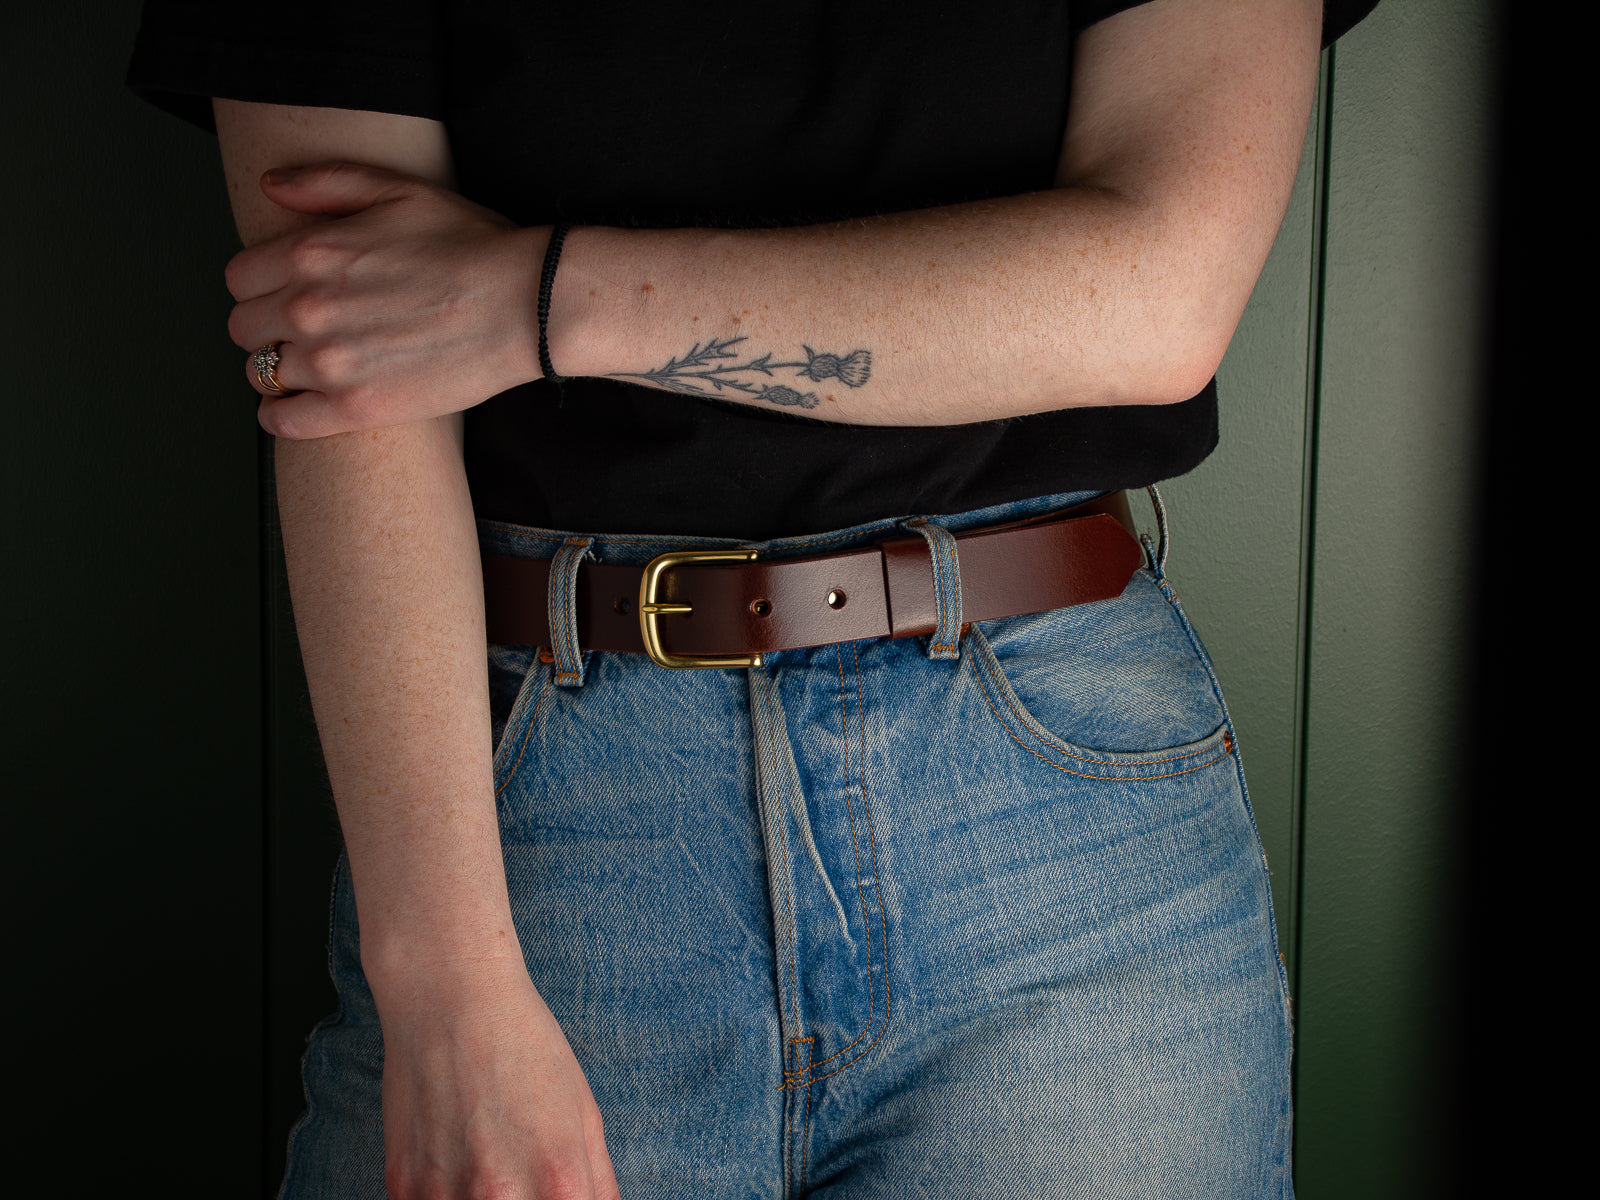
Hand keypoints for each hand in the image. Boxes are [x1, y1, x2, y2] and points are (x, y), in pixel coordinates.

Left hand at [226, 162, 545, 438]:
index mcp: (309, 253)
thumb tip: (271, 186)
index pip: (239, 277)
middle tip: (302, 329)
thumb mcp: (399, 190)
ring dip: (279, 370)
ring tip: (312, 366)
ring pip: (260, 374)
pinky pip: (284, 422)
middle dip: (267, 325)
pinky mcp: (356, 407)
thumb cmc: (472, 245)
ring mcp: (329, 362)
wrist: (524, 305)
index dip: (261, 284)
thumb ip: (326, 183)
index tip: (286, 291)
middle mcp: (307, 308)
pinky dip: (281, 416)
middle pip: (243, 327)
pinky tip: (298, 407)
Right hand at [375, 958, 620, 1199]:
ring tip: (485, 1157)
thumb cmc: (525, 1047)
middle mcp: (502, 1198)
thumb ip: (598, 1184)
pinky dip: (443, 1194)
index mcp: (560, 1182)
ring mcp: (446, 1196)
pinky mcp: (402, 1187)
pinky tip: (451, 1155)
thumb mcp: (584, 1114)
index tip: (555, 1192)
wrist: (451, 998)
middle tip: (516, 1169)